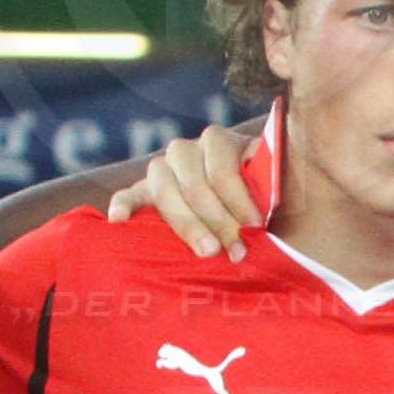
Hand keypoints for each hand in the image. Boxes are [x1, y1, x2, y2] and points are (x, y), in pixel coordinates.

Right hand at [103, 124, 260, 255]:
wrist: (234, 198)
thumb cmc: (258, 197)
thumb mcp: (269, 185)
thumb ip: (270, 189)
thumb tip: (273, 211)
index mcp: (218, 141)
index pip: (223, 170)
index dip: (240, 201)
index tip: (256, 228)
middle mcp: (186, 149)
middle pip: (195, 185)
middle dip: (220, 222)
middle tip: (237, 252)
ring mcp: (161, 168)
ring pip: (165, 191)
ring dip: (188, 225)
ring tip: (208, 252)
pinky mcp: (142, 190)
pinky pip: (128, 194)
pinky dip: (122, 206)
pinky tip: (119, 221)